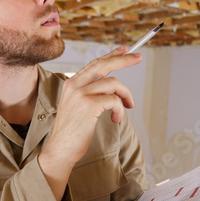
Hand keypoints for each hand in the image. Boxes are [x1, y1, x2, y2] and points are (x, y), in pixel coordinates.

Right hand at [38, 46, 141, 200]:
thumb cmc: (71, 132)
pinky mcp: (89, 106)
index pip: (94, 64)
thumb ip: (90, 93)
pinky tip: (116, 119)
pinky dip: (120, 109)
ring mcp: (80, 95)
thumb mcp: (77, 107)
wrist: (60, 150)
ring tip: (126, 107)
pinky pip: (114, 100)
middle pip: (103, 65)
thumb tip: (111, 86)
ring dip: (125, 95)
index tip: (124, 50)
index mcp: (71, 84)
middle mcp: (74, 85)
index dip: (111, 56)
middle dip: (124, 60)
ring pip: (113, 83)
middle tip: (139, 57)